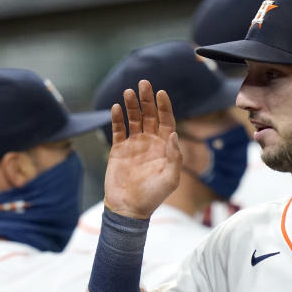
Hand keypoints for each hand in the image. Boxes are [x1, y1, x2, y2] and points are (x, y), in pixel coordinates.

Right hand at [103, 79, 181, 218]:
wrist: (129, 208)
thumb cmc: (153, 196)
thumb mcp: (170, 179)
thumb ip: (175, 156)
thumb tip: (174, 134)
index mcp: (165, 147)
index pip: (166, 121)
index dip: (164, 107)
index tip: (161, 93)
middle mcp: (150, 142)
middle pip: (150, 115)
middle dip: (147, 99)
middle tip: (143, 83)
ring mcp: (134, 144)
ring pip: (134, 119)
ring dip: (132, 105)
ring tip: (128, 92)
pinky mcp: (119, 149)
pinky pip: (118, 130)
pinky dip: (117, 118)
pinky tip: (116, 108)